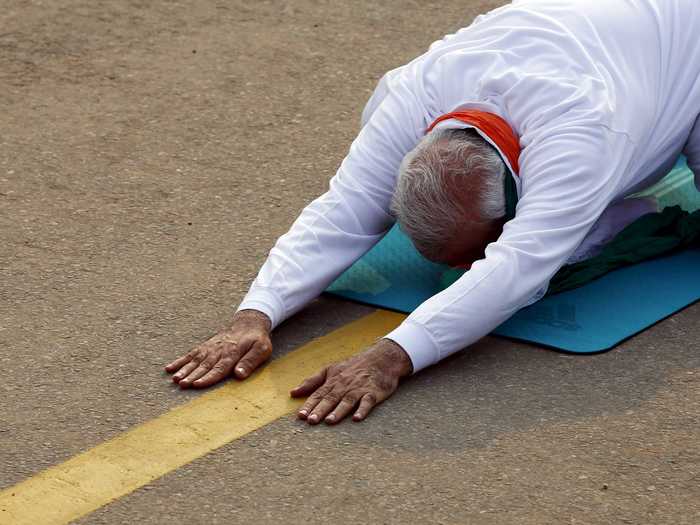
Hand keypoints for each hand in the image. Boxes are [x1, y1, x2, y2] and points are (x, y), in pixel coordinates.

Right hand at [164, 309, 271, 388]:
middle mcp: (218, 351)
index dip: (208, 377)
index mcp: (232, 353)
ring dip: (184, 370)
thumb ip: (250, 361)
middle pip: (204, 366)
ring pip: (195, 360)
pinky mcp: (205, 346)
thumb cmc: (257, 340)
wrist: (248, 323)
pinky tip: (169, 368)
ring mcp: (210, 348)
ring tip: (175, 379)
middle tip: (182, 384)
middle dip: (192, 376)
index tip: (197, 385)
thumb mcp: (261, 349)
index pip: (219, 368)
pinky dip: (180, 361)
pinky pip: (191, 354)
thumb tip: (239, 375)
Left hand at [290, 339, 412, 423]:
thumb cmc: (352, 366)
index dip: (309, 405)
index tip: (300, 416)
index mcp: (332, 381)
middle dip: (321, 410)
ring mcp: (359, 389)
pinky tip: (357, 418)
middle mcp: (344, 385)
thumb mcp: (330, 370)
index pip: (318, 394)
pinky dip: (362, 410)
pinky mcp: (373, 393)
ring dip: (338, 411)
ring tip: (330, 421)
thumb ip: (311, 381)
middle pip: (331, 398)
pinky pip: (367, 402)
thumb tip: (293, 393)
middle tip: (311, 421)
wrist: (380, 358)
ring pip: (347, 401)